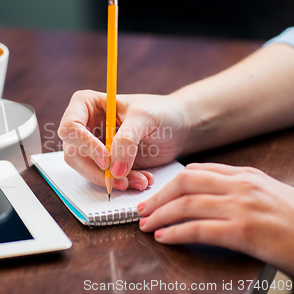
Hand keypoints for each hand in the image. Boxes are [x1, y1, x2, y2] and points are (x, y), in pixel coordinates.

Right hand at [58, 90, 191, 189]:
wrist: (179, 127)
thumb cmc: (161, 112)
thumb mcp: (145, 118)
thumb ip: (126, 140)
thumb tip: (113, 169)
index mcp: (85, 104)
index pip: (70, 127)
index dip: (84, 145)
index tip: (105, 159)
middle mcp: (84, 126)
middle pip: (73, 154)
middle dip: (97, 170)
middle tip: (121, 178)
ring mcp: (92, 146)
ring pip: (86, 170)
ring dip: (111, 180)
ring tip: (140, 180)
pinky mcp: (104, 163)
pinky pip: (103, 179)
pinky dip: (121, 183)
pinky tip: (141, 179)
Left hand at [138, 163, 293, 275]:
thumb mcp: (267, 193)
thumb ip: (236, 187)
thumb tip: (203, 187)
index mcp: (245, 175)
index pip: (196, 171)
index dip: (169, 183)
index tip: (155, 194)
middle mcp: (240, 186)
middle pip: (185, 183)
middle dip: (158, 196)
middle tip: (142, 209)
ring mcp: (241, 207)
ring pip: (186, 204)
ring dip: (160, 215)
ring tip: (147, 225)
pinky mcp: (244, 232)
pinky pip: (199, 229)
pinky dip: (176, 233)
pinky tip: (164, 237)